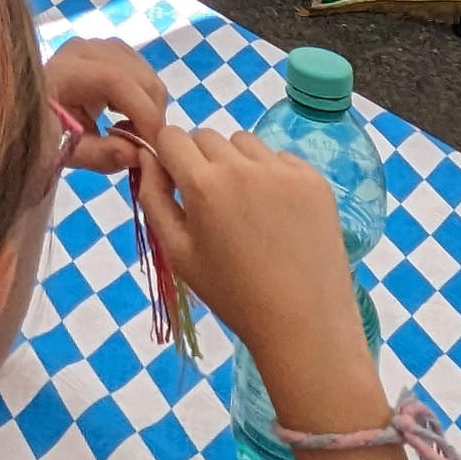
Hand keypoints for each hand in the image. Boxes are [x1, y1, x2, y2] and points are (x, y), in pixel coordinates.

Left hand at [42, 35, 171, 160]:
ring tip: (132, 134)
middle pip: (138, 75)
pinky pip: (140, 71)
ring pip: (145, 73)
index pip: (117, 80)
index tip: (155, 147)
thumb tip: (137, 154)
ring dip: (150, 106)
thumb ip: (100, 155)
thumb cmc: (38, 131)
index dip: (143, 113)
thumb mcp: (63, 151)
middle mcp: (84, 49)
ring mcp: (97, 46)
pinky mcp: (107, 52)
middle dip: (151, 113)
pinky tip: (126, 117)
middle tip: (145, 147)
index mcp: (65, 71)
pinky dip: (144, 97)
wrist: (26, 111)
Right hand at [138, 124, 390, 431]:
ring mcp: (283, 169)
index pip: (171, 136)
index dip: (168, 157)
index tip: (177, 184)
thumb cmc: (233, 294)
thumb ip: (154, 198)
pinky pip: (279, 158)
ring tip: (247, 208)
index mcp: (203, 184)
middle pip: (207, 136)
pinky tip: (278, 213)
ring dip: (236, 162)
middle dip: (201, 161)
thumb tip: (146, 158)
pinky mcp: (313, 178)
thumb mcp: (179, 252)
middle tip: (214, 205)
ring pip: (243, 142)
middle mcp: (242, 165)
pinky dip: (271, 175)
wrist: (304, 323)